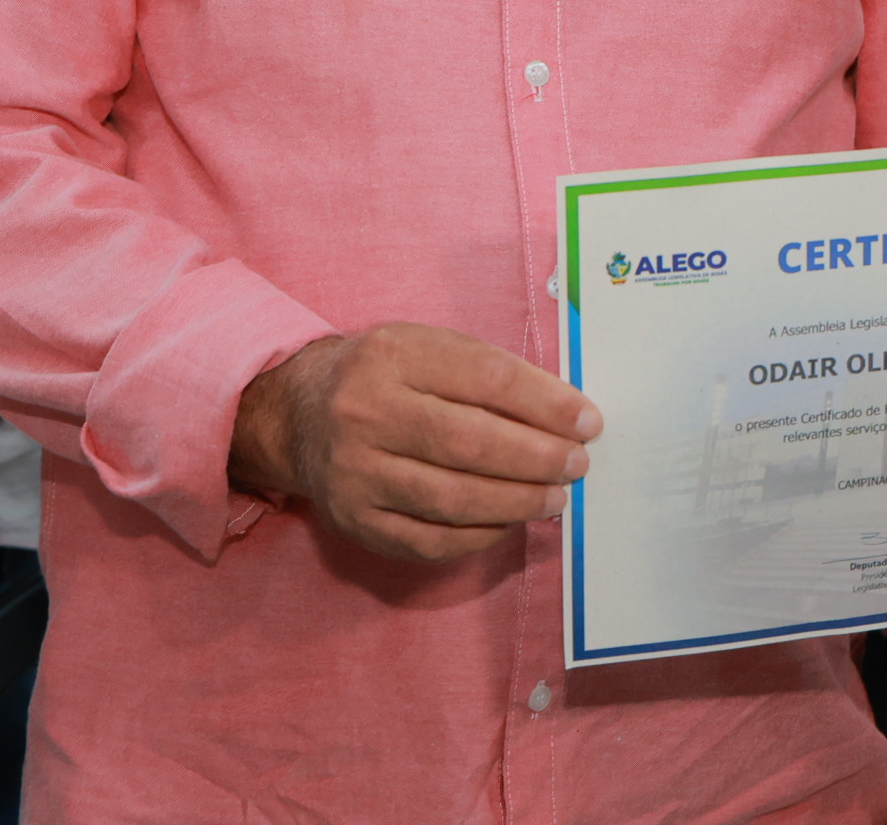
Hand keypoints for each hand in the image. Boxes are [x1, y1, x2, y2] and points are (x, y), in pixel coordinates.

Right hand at [230, 323, 600, 561]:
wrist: (299, 415)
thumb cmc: (385, 378)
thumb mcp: (426, 347)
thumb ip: (487, 373)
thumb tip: (565, 416)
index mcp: (392, 355)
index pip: (485, 378)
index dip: (545, 403)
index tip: (587, 421)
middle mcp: (365, 411)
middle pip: (469, 442)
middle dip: (537, 458)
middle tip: (577, 465)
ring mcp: (355, 471)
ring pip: (452, 498)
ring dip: (517, 502)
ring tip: (555, 498)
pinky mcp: (355, 520)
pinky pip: (430, 539)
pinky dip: (481, 535)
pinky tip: (509, 521)